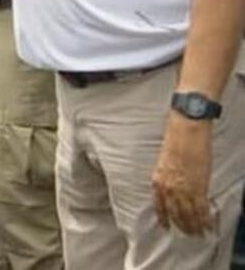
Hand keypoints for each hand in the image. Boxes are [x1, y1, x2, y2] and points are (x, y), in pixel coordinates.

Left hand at [152, 113, 214, 235]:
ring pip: (189, 215)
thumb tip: (174, 192)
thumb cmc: (176, 143)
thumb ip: (167, 179)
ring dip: (195, 226)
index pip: (159, 207)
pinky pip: (201, 209)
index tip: (167, 228)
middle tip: (189, 234)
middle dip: (183, 226)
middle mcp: (168, 188)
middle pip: (176, 214)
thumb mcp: (164, 164)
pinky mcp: (198, 187)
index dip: (164, 219)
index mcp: (158, 181)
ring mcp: (183, 189)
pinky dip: (205, 219)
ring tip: (200, 234)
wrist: (186, 132)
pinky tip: (209, 225)